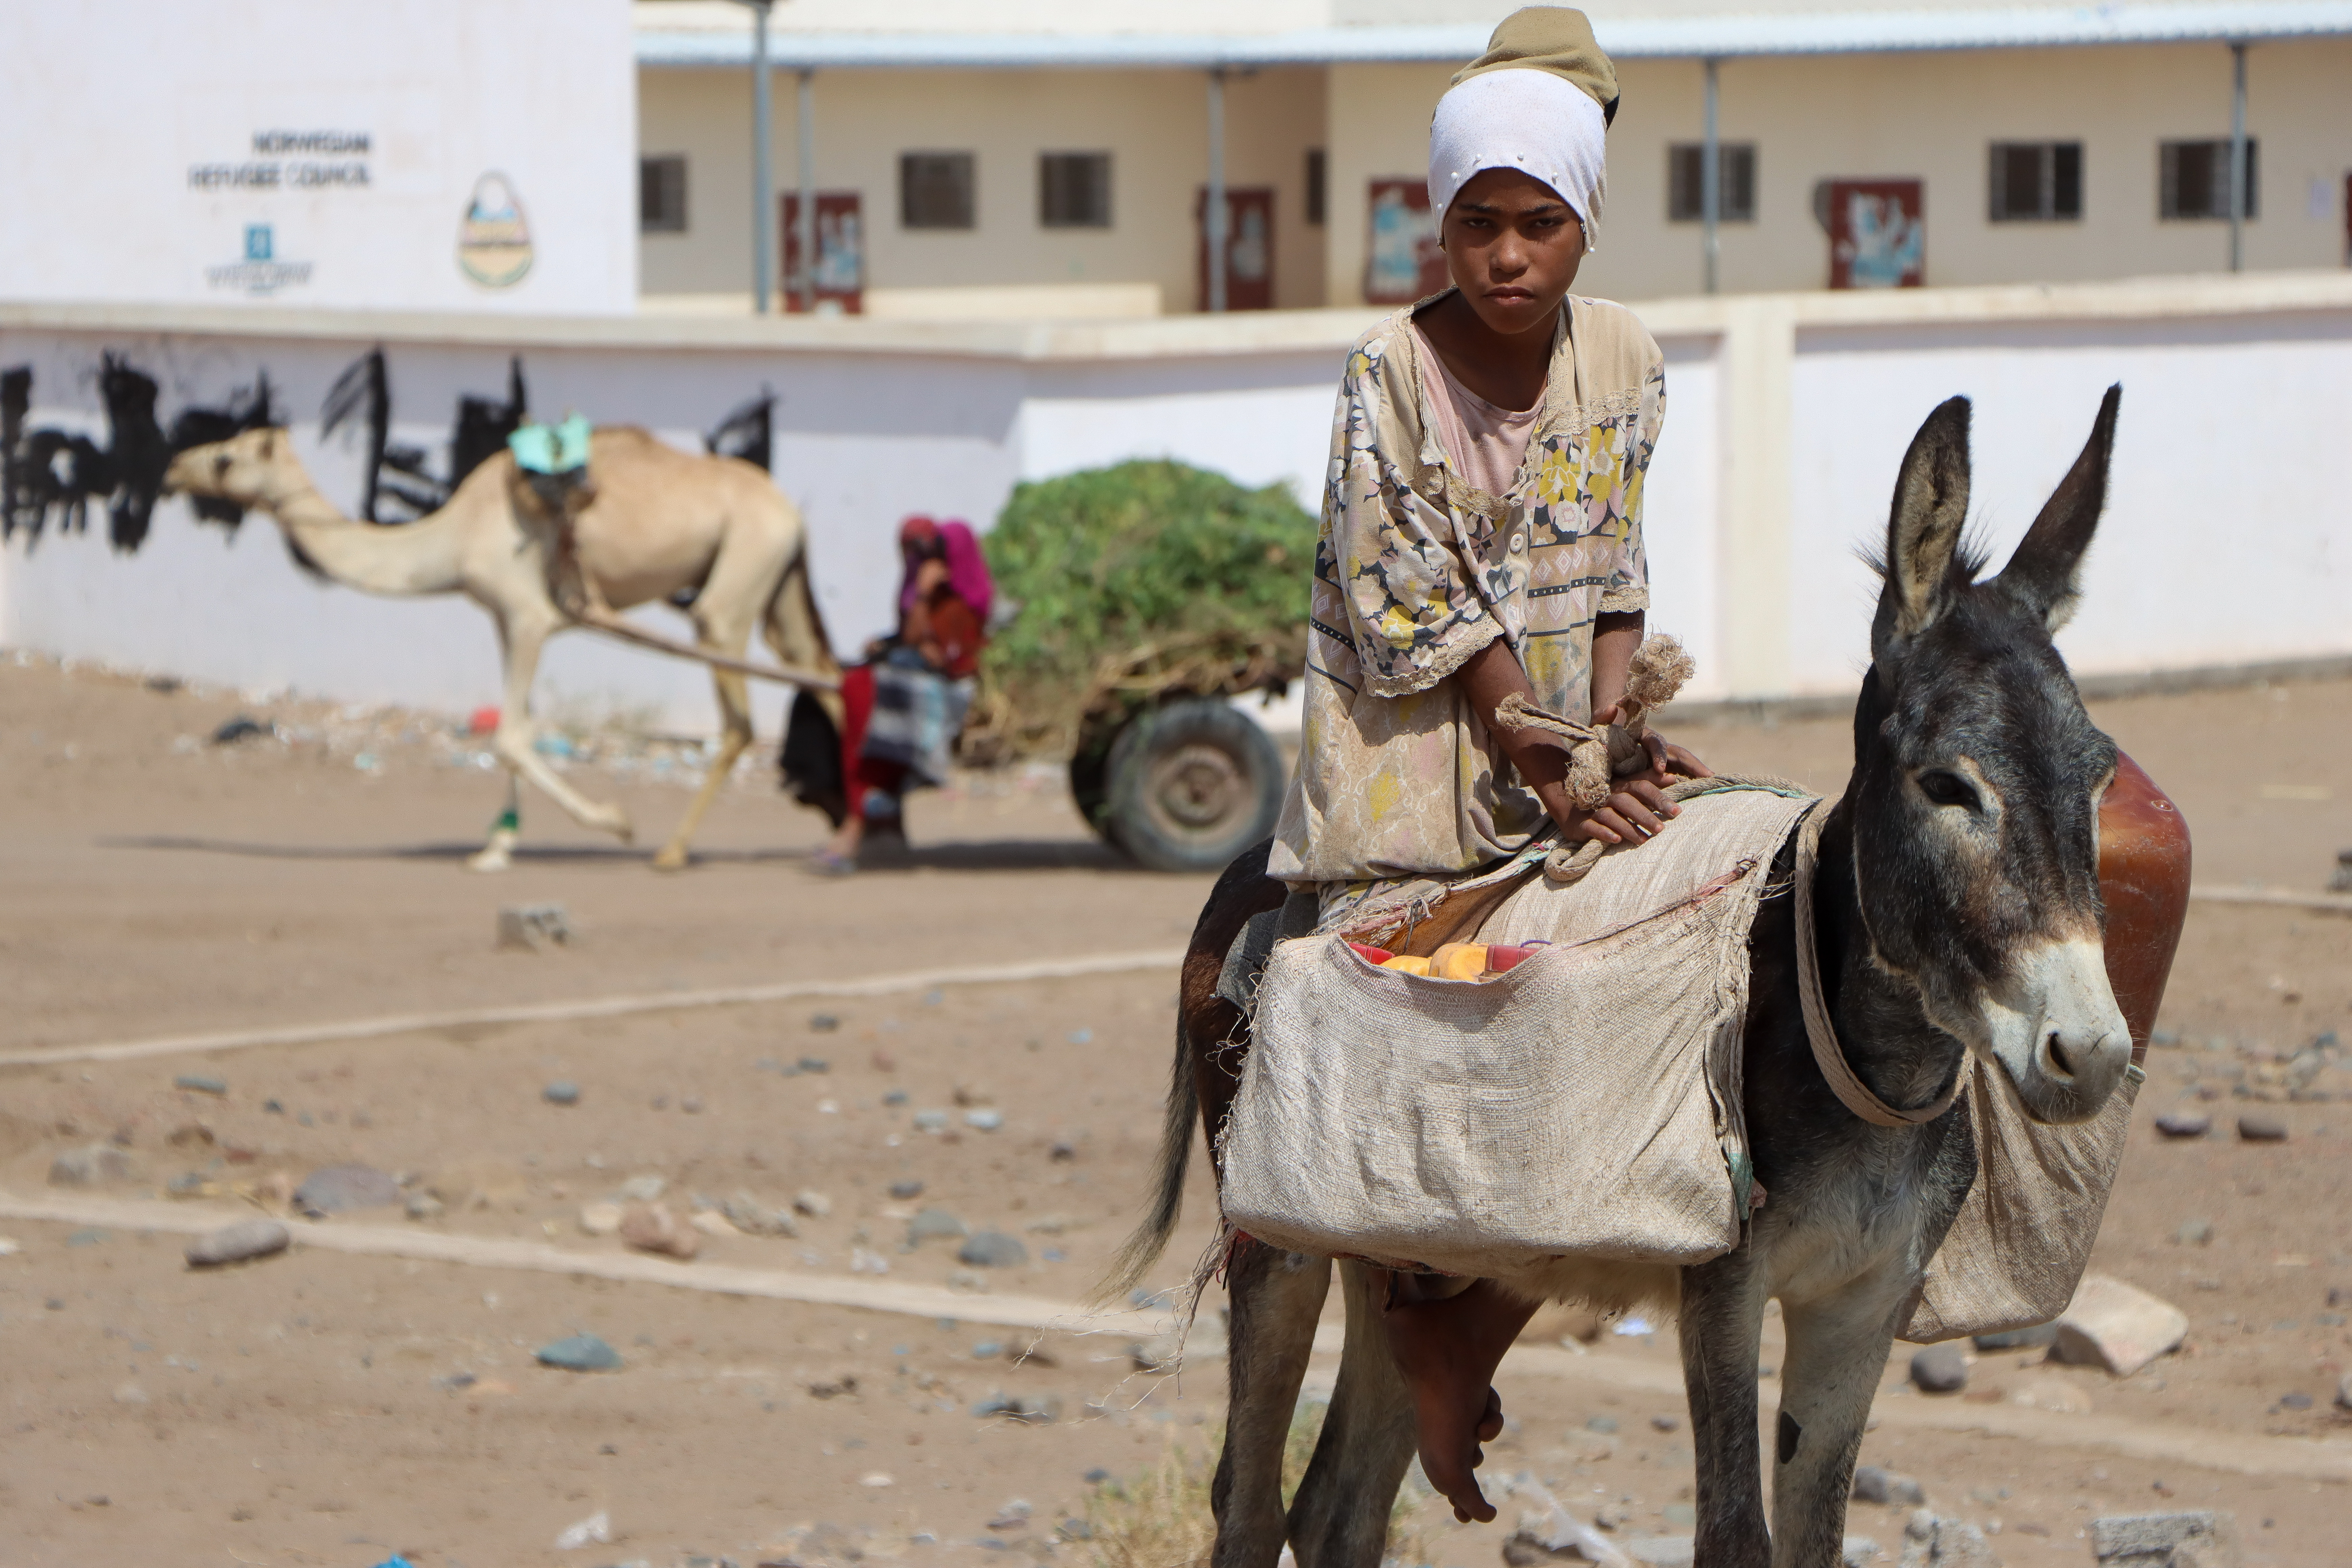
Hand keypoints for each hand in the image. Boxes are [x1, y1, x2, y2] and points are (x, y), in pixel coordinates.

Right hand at [1565, 777, 1678, 844]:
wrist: (1570, 805)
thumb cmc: (1608, 799)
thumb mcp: (1627, 788)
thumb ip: (1648, 782)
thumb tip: (1673, 776)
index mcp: (1621, 786)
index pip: (1641, 787)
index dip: (1658, 797)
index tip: (1677, 810)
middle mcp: (1608, 795)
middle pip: (1627, 802)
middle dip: (1644, 815)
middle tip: (1661, 829)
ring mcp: (1593, 809)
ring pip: (1610, 816)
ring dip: (1627, 827)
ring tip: (1644, 840)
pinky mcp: (1581, 823)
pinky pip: (1592, 827)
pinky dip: (1604, 833)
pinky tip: (1616, 840)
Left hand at [1592, 703, 1712, 784]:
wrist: (1605, 739)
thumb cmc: (1602, 734)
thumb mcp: (1598, 725)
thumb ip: (1602, 718)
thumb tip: (1611, 707)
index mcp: (1644, 736)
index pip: (1656, 744)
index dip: (1659, 756)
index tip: (1660, 769)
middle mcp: (1657, 746)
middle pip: (1679, 753)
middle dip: (1693, 764)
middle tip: (1707, 776)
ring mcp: (1661, 758)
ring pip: (1683, 764)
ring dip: (1697, 773)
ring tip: (1711, 784)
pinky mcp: (1661, 769)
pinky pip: (1678, 775)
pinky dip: (1689, 782)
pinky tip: (1700, 793)